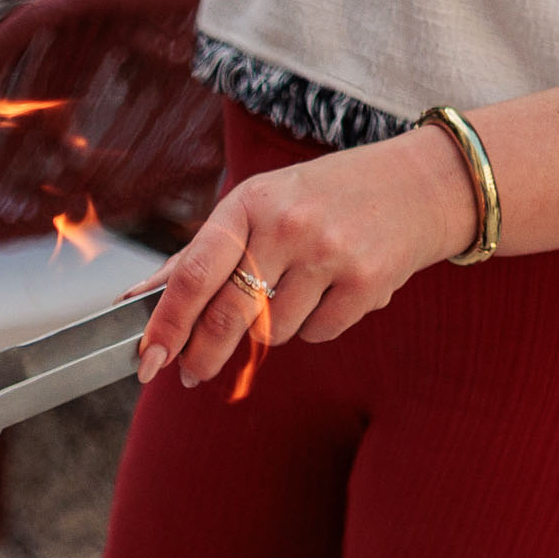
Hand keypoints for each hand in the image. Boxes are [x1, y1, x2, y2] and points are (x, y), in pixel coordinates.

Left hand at [137, 126, 481, 388]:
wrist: (419, 184)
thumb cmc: (324, 196)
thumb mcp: (259, 203)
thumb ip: (201, 252)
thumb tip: (139, 295)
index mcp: (250, 203)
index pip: (192, 275)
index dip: (166, 325)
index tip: (147, 359)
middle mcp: (288, 226)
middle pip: (227, 316)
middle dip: (202, 356)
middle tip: (191, 373)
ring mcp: (330, 255)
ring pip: (274, 332)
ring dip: (275, 326)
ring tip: (300, 287)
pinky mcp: (368, 284)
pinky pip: (317, 334)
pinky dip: (317, 325)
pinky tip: (334, 290)